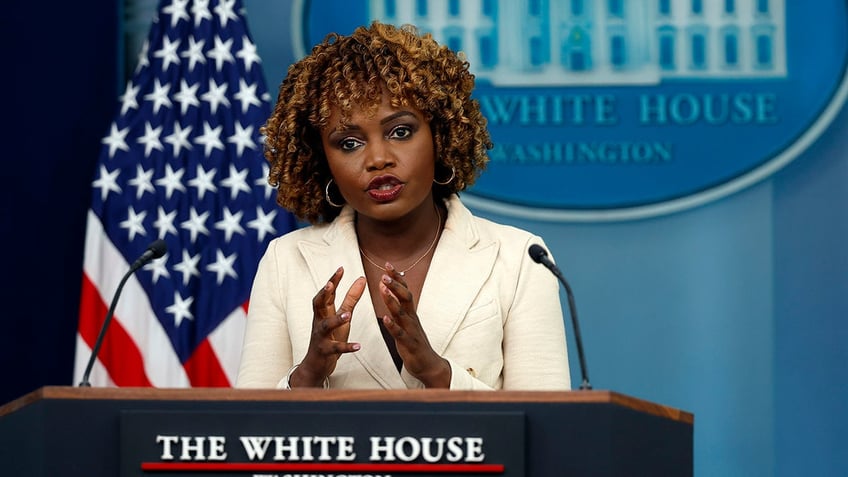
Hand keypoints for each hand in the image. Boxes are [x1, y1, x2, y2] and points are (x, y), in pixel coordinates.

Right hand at [292, 267, 365, 387]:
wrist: (316, 365)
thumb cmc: (331, 336)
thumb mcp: (342, 315)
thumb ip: (351, 298)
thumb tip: (362, 278)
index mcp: (324, 312)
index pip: (327, 293)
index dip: (333, 281)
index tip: (341, 268)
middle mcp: (319, 321)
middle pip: (318, 304)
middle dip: (323, 294)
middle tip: (330, 284)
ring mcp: (321, 336)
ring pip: (326, 326)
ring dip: (336, 320)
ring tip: (348, 315)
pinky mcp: (325, 351)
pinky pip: (335, 348)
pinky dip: (347, 347)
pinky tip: (358, 346)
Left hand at [379, 262, 450, 387]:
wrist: (429, 365)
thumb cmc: (415, 342)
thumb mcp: (407, 322)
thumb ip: (399, 306)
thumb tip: (389, 290)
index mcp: (410, 313)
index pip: (404, 290)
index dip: (397, 277)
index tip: (388, 264)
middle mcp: (412, 318)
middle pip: (405, 297)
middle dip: (395, 285)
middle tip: (385, 273)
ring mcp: (411, 331)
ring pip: (402, 313)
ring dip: (392, 300)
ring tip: (383, 289)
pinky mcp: (409, 344)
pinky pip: (400, 333)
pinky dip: (392, 325)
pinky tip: (385, 319)